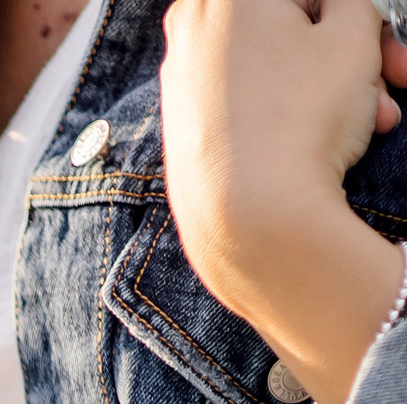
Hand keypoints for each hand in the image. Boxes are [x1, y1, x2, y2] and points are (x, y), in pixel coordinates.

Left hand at [163, 0, 406, 403]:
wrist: (249, 218)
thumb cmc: (301, 117)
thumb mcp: (352, 35)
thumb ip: (351, 3)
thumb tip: (338, 10)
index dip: (352, 10)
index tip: (379, 33)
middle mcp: (191, 30)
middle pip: (290, 24)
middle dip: (352, 47)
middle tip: (398, 72)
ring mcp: (182, 81)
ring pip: (278, 65)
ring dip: (338, 84)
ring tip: (378, 117)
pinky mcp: (186, 128)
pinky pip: (253, 102)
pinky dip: (297, 110)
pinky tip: (339, 139)